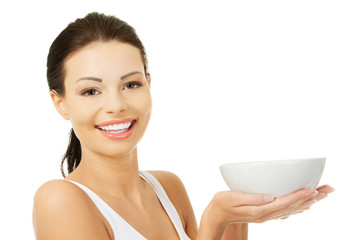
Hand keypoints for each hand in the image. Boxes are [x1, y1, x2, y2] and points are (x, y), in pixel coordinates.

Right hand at [203, 185, 333, 226]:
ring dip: (306, 203)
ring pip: (291, 210)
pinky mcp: (264, 213)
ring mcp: (265, 215)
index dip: (299, 196)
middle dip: (309, 199)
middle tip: (326, 191)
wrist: (216, 216)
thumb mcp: (233, 198)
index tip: (313, 189)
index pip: (284, 203)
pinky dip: (296, 207)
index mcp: (259, 210)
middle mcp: (265, 214)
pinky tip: (302, 205)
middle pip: (292, 207)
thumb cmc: (222, 204)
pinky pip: (285, 211)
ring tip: (320, 196)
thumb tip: (269, 196)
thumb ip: (252, 198)